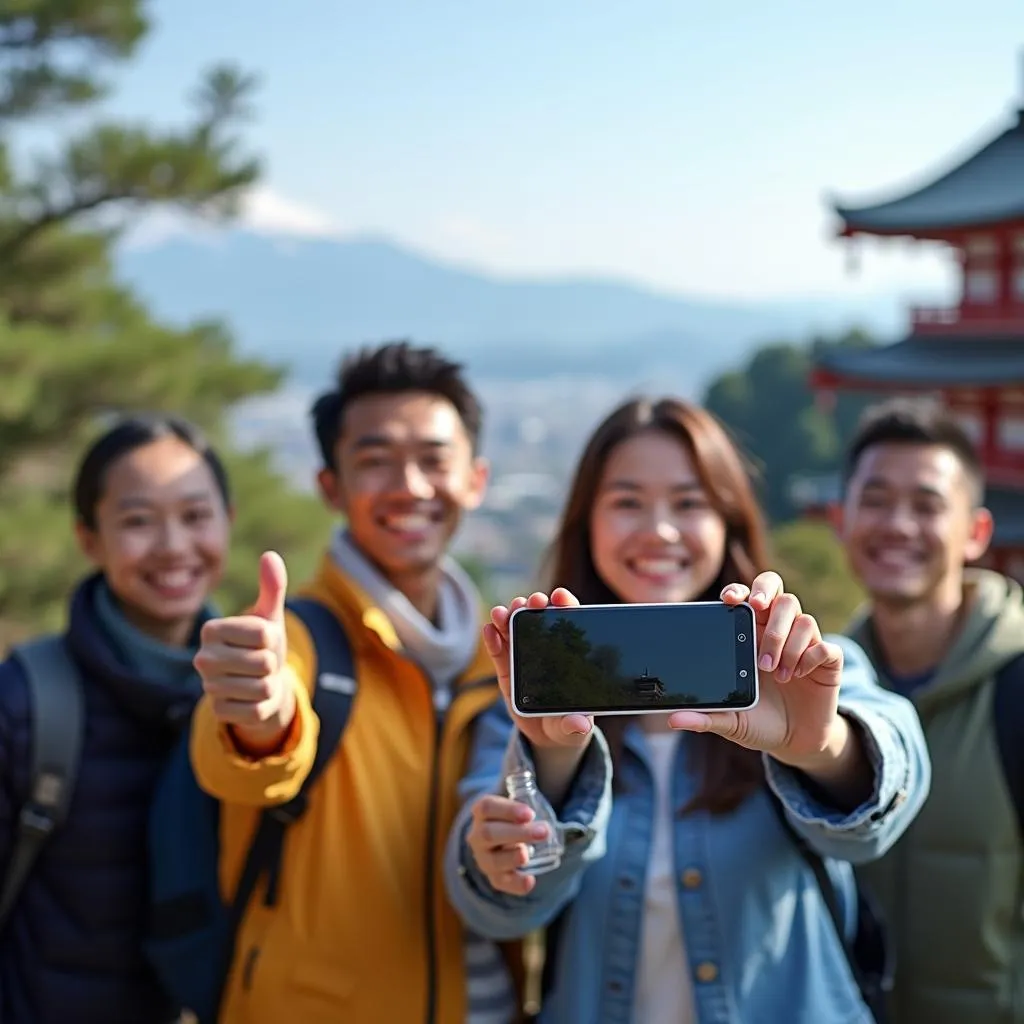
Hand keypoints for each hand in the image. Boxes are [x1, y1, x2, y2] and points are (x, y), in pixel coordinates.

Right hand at [194, 551, 295, 749]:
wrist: (260, 683)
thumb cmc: (263, 646)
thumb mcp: (269, 616)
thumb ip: (272, 587)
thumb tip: (270, 555)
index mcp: (212, 630)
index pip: (263, 634)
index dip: (273, 639)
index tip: (263, 641)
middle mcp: (203, 658)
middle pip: (263, 662)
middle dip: (272, 664)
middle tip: (262, 663)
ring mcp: (208, 687)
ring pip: (262, 687)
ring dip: (269, 685)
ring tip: (258, 680)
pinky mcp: (219, 712)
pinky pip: (256, 710)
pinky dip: (263, 706)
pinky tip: (252, 699)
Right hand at [465, 794, 552, 895]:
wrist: (504, 841)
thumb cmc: (515, 816)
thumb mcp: (518, 800)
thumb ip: (529, 787)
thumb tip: (557, 755)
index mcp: (483, 811)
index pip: (486, 807)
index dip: (506, 810)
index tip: (529, 812)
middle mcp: (478, 835)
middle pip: (488, 833)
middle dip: (516, 833)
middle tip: (543, 831)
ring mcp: (484, 858)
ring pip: (491, 860)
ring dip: (511, 857)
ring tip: (527, 854)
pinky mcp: (494, 877)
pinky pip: (499, 884)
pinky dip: (514, 885)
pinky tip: (530, 882)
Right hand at [483, 589, 593, 751]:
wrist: (547, 738)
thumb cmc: (568, 725)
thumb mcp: (574, 727)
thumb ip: (575, 725)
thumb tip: (578, 724)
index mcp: (570, 656)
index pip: (569, 625)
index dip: (565, 606)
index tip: (560, 597)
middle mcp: (546, 651)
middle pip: (540, 621)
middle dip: (533, 607)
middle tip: (531, 603)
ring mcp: (524, 659)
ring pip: (516, 631)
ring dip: (510, 618)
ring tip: (503, 613)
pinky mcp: (506, 672)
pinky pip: (499, 652)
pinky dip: (493, 639)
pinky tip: (489, 629)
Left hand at [668, 571, 844, 766]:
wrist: (794, 742)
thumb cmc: (759, 721)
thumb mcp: (730, 722)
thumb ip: (706, 717)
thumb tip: (674, 720)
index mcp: (750, 636)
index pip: (746, 598)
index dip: (739, 591)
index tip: (728, 600)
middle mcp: (778, 632)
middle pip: (777, 589)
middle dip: (766, 591)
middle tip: (757, 608)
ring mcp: (805, 644)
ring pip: (801, 617)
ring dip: (785, 641)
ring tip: (775, 672)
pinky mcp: (827, 662)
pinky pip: (826, 645)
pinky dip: (811, 656)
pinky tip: (798, 674)